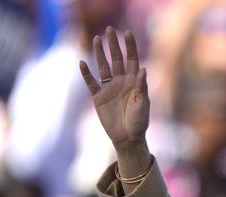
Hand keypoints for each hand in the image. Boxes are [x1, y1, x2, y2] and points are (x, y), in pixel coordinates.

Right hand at [79, 27, 149, 151]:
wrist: (128, 138)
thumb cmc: (139, 122)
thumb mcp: (143, 104)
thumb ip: (142, 87)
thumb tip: (142, 69)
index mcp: (134, 82)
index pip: (132, 59)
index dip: (130, 46)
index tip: (127, 33)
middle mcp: (121, 82)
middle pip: (116, 59)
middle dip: (113, 45)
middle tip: (109, 30)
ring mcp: (109, 88)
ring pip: (103, 67)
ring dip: (99, 54)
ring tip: (96, 39)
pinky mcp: (99, 97)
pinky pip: (91, 83)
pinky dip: (86, 74)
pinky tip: (82, 63)